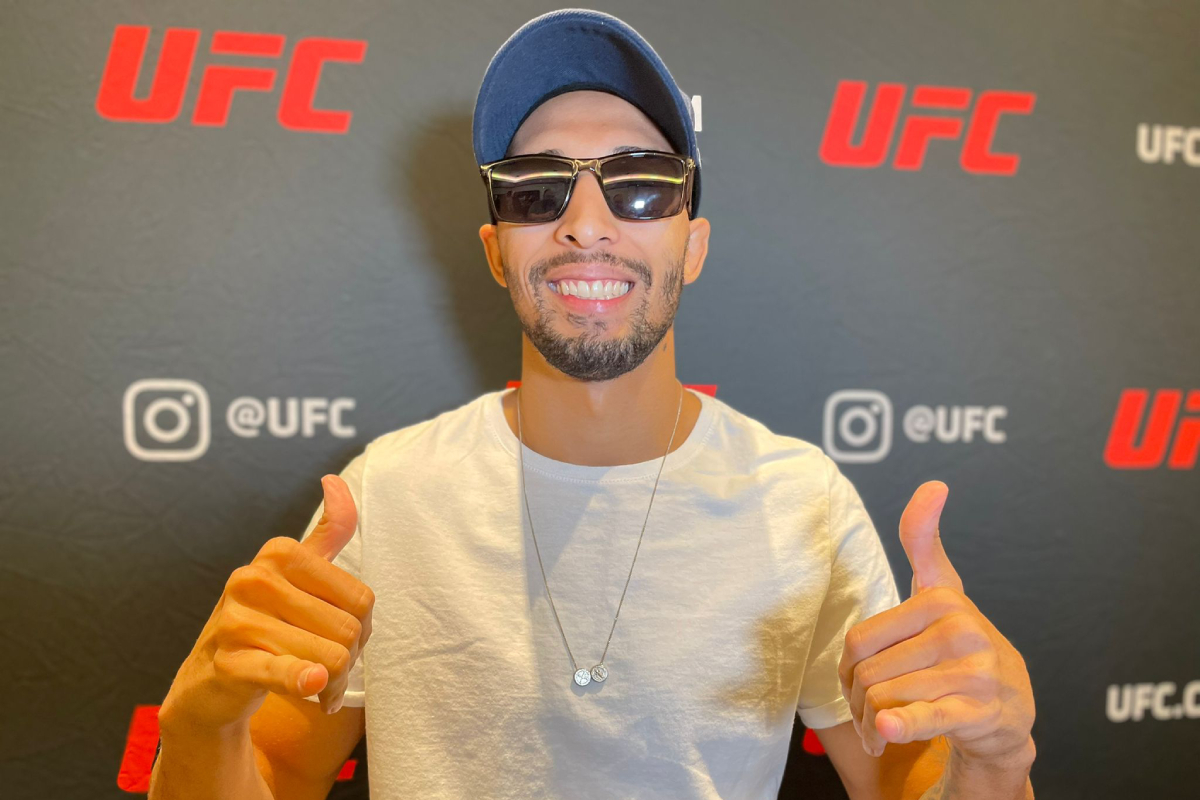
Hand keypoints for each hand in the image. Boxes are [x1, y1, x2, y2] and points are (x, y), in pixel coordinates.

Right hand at [159, 475, 373, 731]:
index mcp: (279, 553)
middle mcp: (254, 579)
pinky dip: (305, 682)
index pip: (362, 599)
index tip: (339, 639)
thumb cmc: (265, 623)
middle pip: (349, 630)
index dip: (361, 629)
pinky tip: (313, 690)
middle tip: (327, 672)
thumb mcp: (297, 574)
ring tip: (316, 689)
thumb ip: (328, 532)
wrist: (209, 682)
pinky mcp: (228, 663)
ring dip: (331, 685)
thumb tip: (334, 480)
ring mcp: (237, 621)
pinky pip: (287, 673)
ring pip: (330, 658)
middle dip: (348, 660)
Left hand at [837, 481, 1034, 765]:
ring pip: (886, 700)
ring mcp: (972, 671)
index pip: (859, 640)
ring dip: (874, 725)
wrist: (1010, 706)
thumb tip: (933, 486)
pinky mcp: (979, 710)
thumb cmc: (959, 644)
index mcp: (941, 599)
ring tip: (884, 728)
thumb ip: (924, 540)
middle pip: (867, 674)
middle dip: (859, 702)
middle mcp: (960, 630)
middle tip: (871, 712)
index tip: (855, 673)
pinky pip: (924, 717)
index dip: (847, 667)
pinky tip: (886, 733)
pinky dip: (901, 727)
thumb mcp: (942, 588)